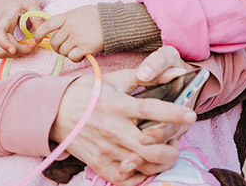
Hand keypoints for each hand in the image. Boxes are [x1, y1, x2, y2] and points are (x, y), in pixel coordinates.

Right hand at [0, 0, 40, 57]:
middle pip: (1, 47)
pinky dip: (4, 54)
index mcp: (3, 18)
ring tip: (25, 48)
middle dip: (18, 50)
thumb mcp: (30, 4)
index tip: (14, 50)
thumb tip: (43, 34)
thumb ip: (37, 18)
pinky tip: (16, 49)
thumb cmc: (17, 0)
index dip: (5, 44)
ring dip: (11, 54)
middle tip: (33, 46)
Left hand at [32, 5, 104, 61]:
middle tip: (65, 48)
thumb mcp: (79, 12)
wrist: (114, 22)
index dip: (38, 34)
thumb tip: (54, 31)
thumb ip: (66, 20)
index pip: (47, 25)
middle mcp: (70, 27)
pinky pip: (72, 57)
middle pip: (54, 42)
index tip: (36, 40)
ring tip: (77, 49)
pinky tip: (82, 54)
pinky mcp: (85, 47)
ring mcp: (77, 37)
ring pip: (63, 51)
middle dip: (57, 47)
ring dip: (68, 53)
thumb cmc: (97, 16)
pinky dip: (75, 58)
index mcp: (67, 16)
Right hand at [52, 46, 196, 185]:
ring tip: (165, 151)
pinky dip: (140, 175)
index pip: (150, 110)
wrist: (54, 111)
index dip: (173, 114)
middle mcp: (113, 129)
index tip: (191, 116)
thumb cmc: (88, 92)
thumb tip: (176, 71)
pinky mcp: (98, 164)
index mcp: (118, 105)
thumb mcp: (116, 79)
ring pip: (143, 167)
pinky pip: (125, 179)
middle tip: (176, 141)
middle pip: (151, 149)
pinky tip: (146, 164)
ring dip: (161, 162)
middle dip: (172, 149)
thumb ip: (148, 76)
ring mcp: (106, 150)